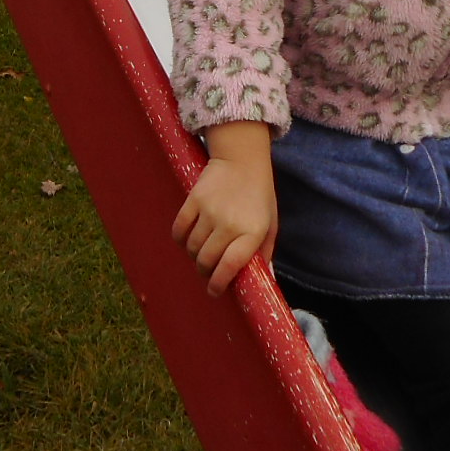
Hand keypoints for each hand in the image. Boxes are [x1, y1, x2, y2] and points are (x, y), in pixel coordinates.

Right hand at [171, 122, 276, 295]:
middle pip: (207, 260)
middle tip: (208, 271)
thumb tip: (263, 280)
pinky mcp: (194, 200)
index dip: (218, 283)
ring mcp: (210, 211)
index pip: (230, 266)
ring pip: (192, 248)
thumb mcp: (270, 224)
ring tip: (201, 252)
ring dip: (194, 256)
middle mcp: (230, 224)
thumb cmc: (259, 195)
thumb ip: (265, 252)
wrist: (242, 159)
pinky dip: (181, 240)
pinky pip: (179, 230)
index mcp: (252, 232)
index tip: (214, 291)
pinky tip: (188, 240)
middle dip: (205, 271)